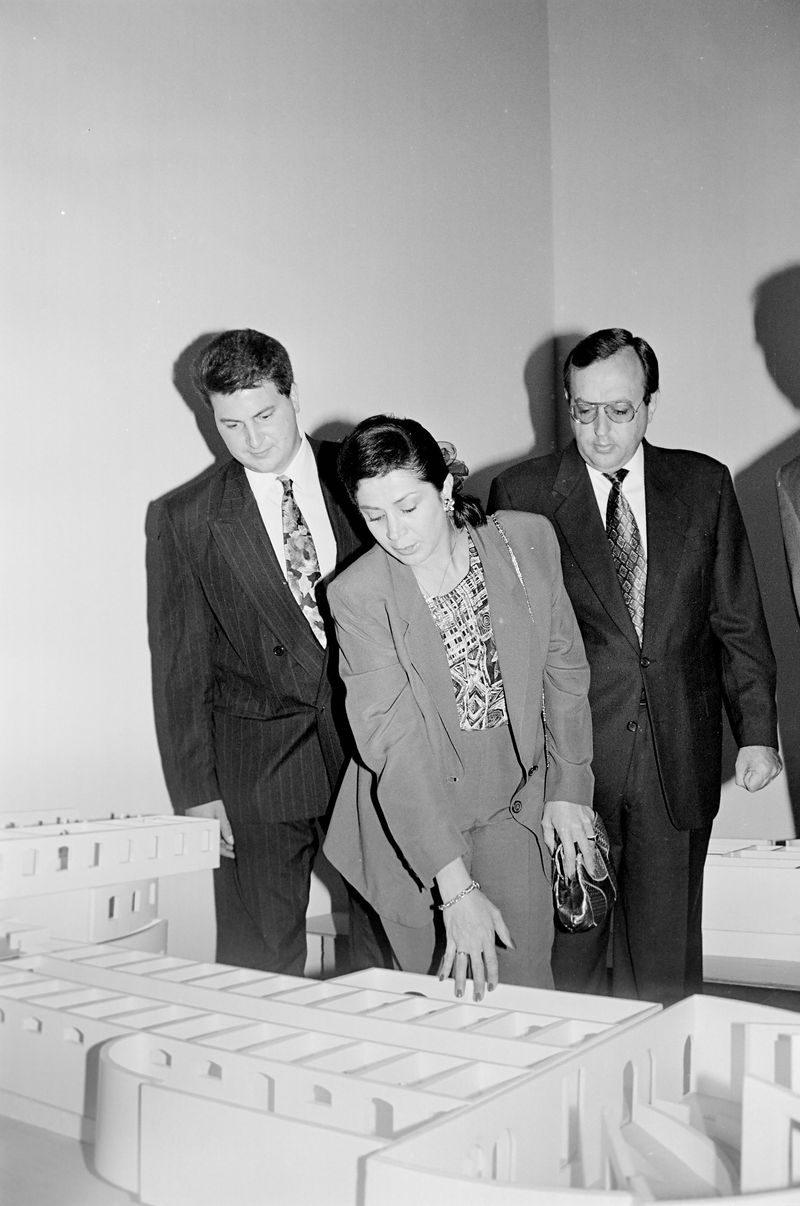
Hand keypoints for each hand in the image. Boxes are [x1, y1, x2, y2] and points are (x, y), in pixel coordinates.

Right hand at [185, 799, 234, 857]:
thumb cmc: (208, 800)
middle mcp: (201, 830)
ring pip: (210, 838)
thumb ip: (226, 827)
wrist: (197, 792)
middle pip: (213, 843)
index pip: (216, 846)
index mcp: (206, 829)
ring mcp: (199, 827)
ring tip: (229, 843)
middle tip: (233, 850)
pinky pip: (207, 833)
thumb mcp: (220, 813)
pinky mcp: (198, 823)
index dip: (225, 851)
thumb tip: (231, 840)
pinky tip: (221, 835)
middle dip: (224, 848)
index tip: (232, 854)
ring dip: (220, 841)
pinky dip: (215, 835)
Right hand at [435, 857, 512, 1001]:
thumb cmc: (478, 901)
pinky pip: (448, 956)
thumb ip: (504, 932)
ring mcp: (461, 942)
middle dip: (478, 985)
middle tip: (478, 997)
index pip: (491, 963)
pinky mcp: (450, 938)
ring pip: (461, 966)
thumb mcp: (496, 914)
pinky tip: (442, 978)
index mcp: (487, 938)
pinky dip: (445, 967)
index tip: (493, 986)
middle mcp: (474, 943)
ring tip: (460, 993)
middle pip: (476, 968)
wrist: (459, 892)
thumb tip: (512, 946)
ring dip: (460, 981)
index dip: (493, 976)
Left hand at [542, 800, 596, 878]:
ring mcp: (586, 822)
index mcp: (565, 831)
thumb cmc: (554, 803)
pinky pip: (593, 830)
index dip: (570, 867)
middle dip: (589, 864)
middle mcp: (577, 829)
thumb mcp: (545, 821)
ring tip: (592, 861)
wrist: (566, 785)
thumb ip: (549, 838)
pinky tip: (591, 843)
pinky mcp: (590, 816)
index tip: (570, 875)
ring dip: (592, 853)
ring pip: (591, 842)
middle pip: (586, 851)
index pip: (569, 855)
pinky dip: (593, 838)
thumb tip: (553, 850)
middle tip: (591, 872)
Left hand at [734, 745, 782, 791]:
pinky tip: (762, 764)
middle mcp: (772, 772)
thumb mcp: (739, 767)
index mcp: (762, 772)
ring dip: (759, 776)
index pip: (752, 788)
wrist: (758, 739)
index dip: (746, 780)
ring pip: (765, 782)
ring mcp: (777, 770)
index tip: (747, 771)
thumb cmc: (749, 750)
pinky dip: (765, 772)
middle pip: (759, 787)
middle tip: (751, 767)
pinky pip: (770, 776)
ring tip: (757, 765)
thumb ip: (740, 781)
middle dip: (753, 779)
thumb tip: (745, 786)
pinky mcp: (779, 768)